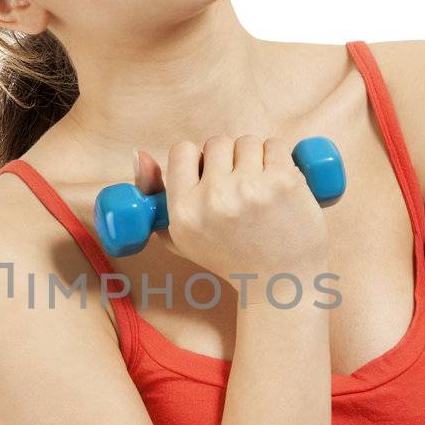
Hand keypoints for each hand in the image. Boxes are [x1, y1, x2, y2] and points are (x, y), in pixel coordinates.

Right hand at [134, 137, 328, 285]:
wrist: (280, 283)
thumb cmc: (230, 258)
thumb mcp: (181, 238)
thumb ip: (154, 196)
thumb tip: (140, 154)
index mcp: (184, 212)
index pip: (182, 151)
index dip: (199, 160)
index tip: (212, 177)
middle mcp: (214, 199)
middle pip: (217, 142)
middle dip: (229, 159)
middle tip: (240, 187)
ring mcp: (250, 189)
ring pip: (247, 141)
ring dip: (255, 157)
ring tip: (260, 187)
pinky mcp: (284, 182)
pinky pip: (275, 145)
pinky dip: (279, 159)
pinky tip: (279, 184)